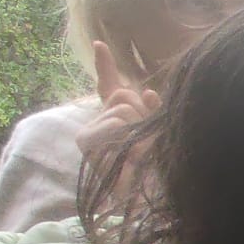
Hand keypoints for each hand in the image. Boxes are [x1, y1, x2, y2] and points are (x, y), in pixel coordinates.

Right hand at [79, 40, 160, 161]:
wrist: (145, 198)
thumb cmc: (153, 168)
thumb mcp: (156, 133)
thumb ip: (151, 111)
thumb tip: (146, 93)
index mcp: (116, 118)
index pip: (109, 86)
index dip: (105, 65)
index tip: (101, 45)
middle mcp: (99, 123)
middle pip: (124, 97)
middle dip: (141, 114)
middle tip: (144, 141)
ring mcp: (90, 133)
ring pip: (123, 110)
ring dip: (138, 130)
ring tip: (138, 153)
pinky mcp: (87, 142)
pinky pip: (113, 124)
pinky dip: (126, 137)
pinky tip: (127, 155)